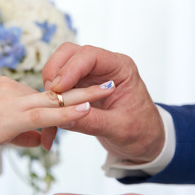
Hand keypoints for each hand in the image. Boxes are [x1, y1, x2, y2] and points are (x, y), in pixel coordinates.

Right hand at [43, 42, 163, 162]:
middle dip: (54, 73)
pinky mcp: (80, 89)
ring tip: (50, 111)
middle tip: (50, 98)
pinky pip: (59, 89)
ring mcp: (90, 77)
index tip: (56, 89)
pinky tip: (51, 123)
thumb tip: (62, 118)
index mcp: (120, 68)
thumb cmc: (141, 130)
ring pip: (59, 68)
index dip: (70, 69)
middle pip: (69, 54)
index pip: (90, 55)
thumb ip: (92, 121)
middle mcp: (103, 68)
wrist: (144, 140)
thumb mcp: (120, 129)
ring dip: (50, 88)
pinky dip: (51, 103)